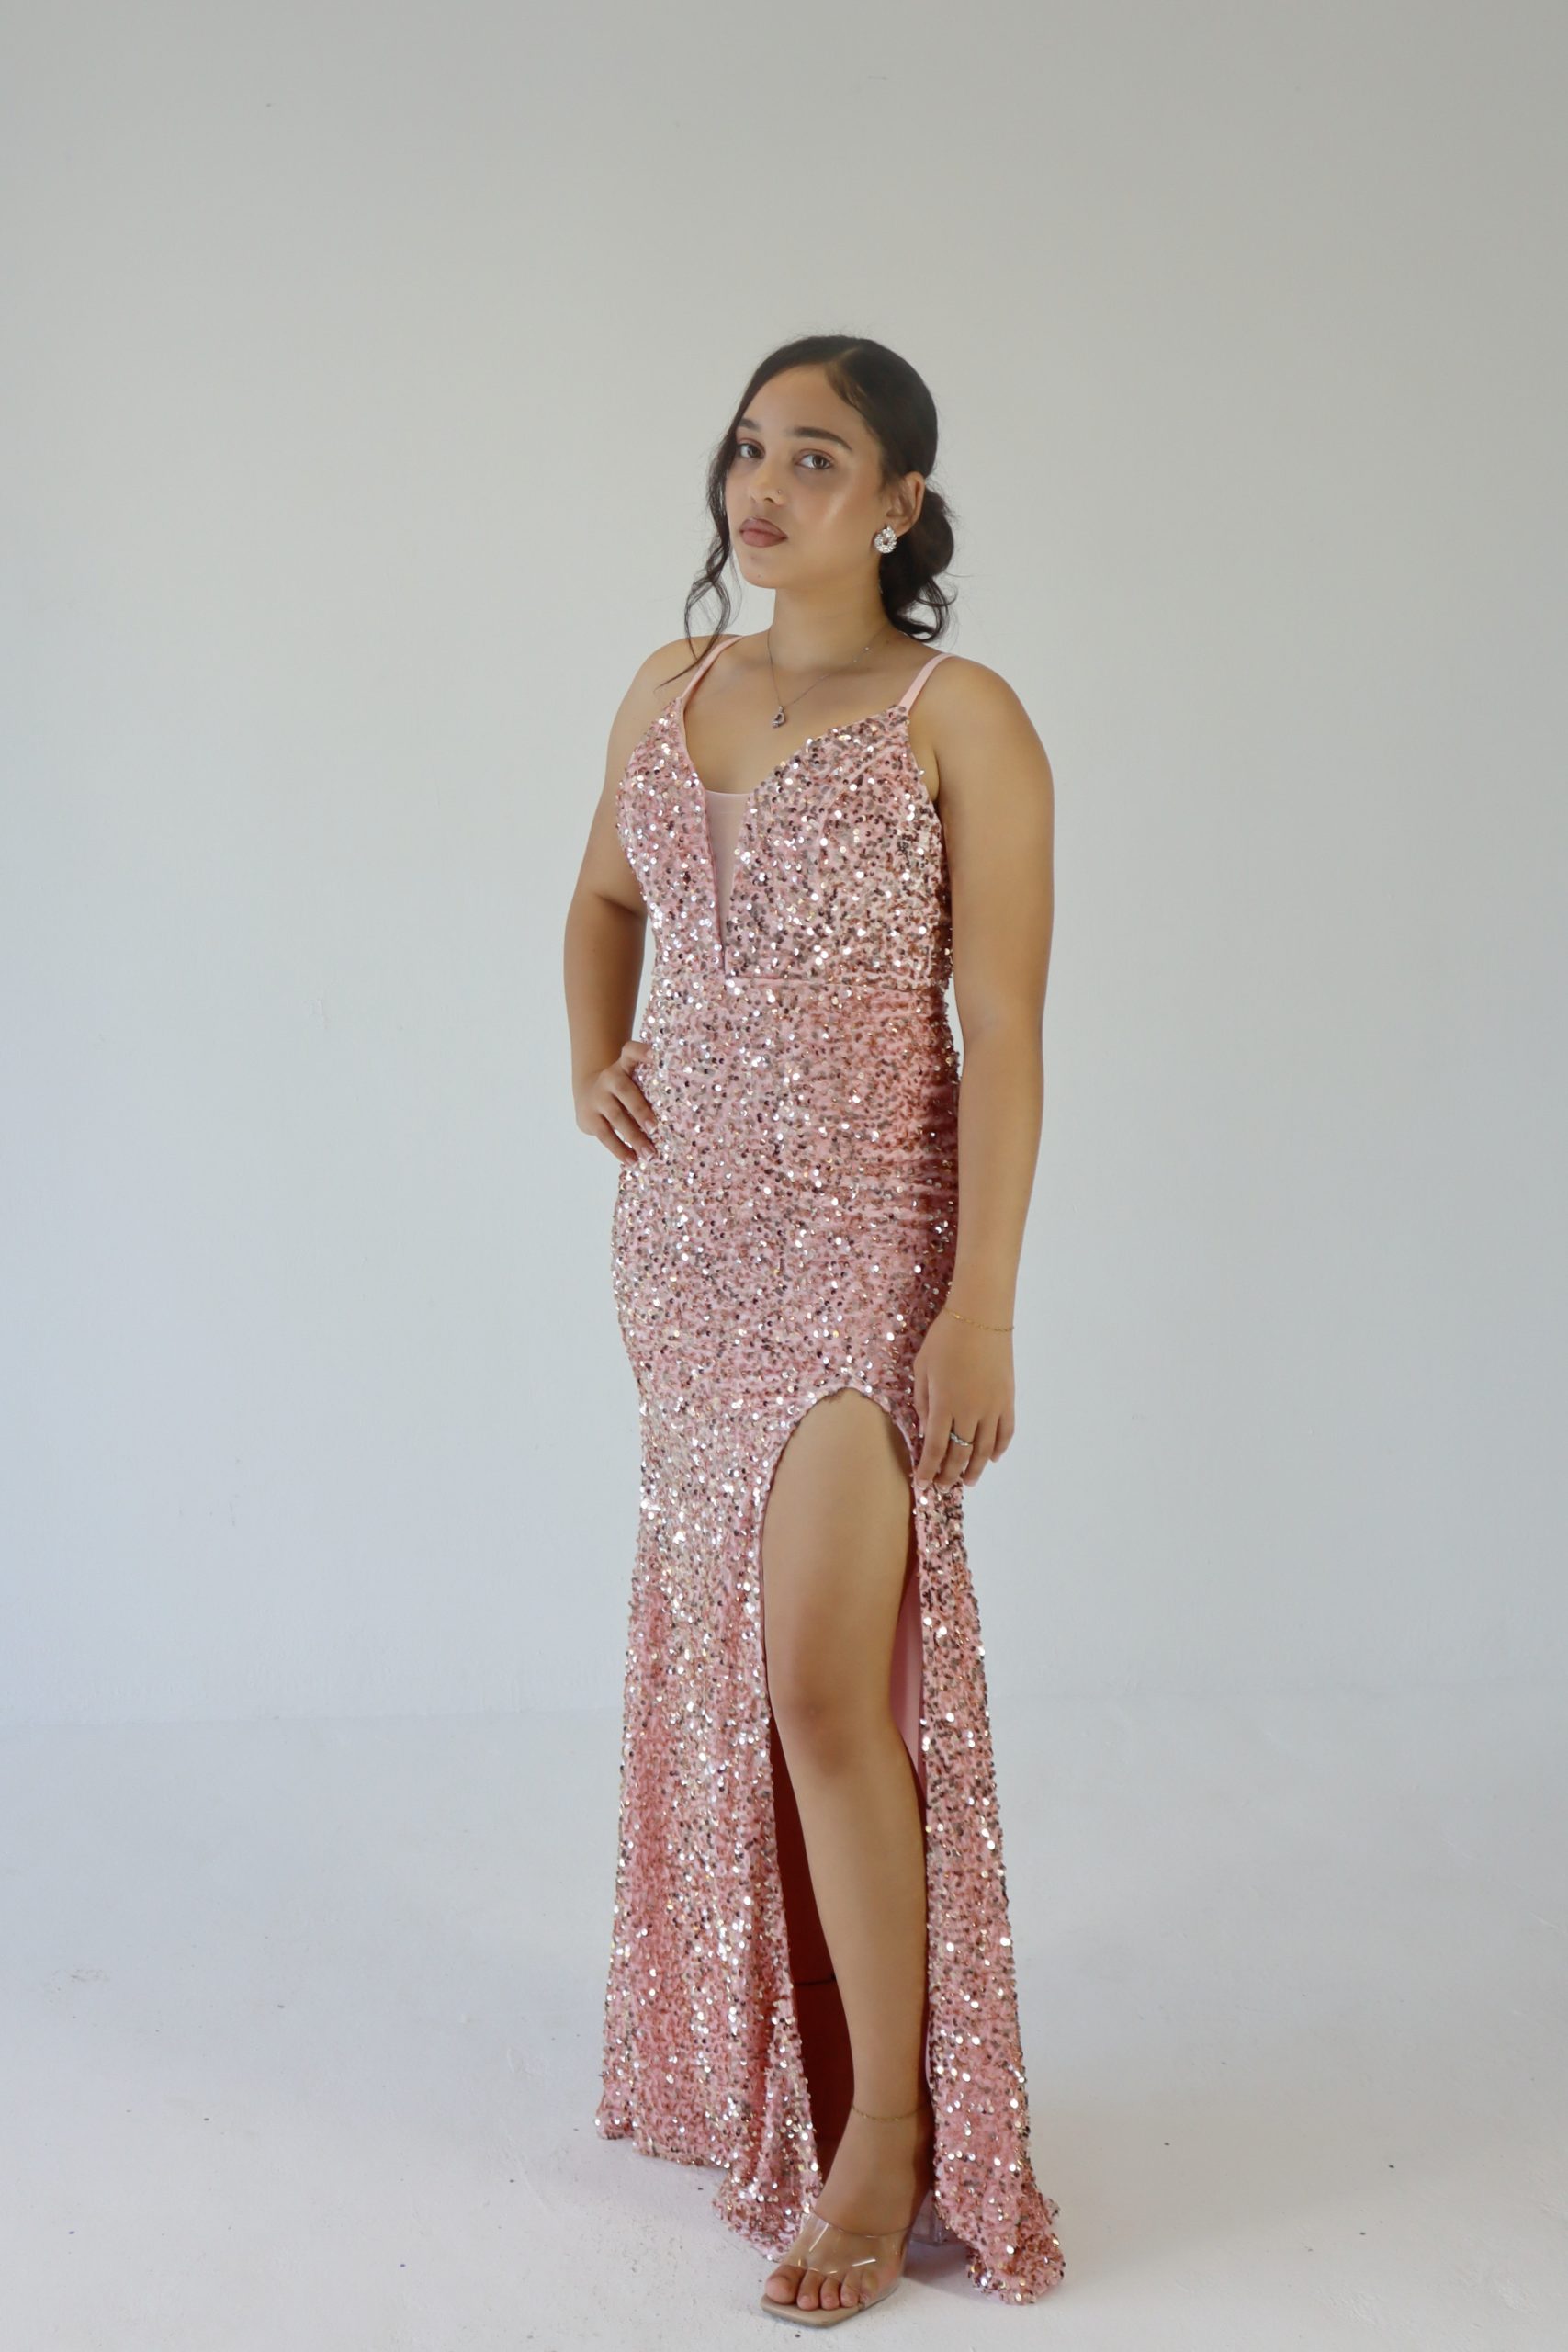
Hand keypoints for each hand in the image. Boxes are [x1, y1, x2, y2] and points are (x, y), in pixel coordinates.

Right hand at [577, 1036, 657, 1164]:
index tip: (656, 1055)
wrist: (588, 1094)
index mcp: (624, 1065)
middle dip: (641, 1110)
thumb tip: (686, 1114)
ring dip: (634, 1137)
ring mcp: (598, 1097)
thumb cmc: (624, 1090)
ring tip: (650, 1154)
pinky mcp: (589, 1117)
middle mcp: (610, 1077)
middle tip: (655, 1128)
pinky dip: (619, 1149)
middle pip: (625, 1091)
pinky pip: (605, 1135)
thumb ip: (653, 1086)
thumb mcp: (634, 1080)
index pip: (631, 1051)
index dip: (642, 1051)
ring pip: (616, 1117)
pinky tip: (633, 1161)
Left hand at [911, 1306, 1013, 1493]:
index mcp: (944, 1405)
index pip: (935, 1448)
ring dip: (974, 1469)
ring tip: (967, 1482)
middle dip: (950, 1475)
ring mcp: (992, 1408)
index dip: (929, 1470)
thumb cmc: (944, 1339)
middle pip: (960, 1454)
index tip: (923, 1484)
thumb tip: (927, 1432)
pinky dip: (999, 1449)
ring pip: (984, 1449)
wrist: (981, 1317)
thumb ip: (923, 1403)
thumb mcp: (922, 1369)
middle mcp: (969, 1412)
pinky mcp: (1008, 1400)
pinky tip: (991, 1458)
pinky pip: (1006, 1432)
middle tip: (943, 1487)